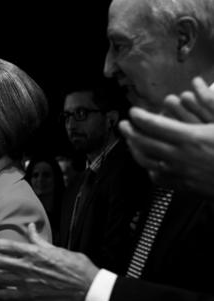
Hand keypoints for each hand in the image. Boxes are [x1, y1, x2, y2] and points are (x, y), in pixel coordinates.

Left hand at [0, 223, 98, 300]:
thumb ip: (38, 239)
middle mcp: (27, 266)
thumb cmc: (74, 266)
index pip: (6, 246)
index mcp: (33, 252)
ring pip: (0, 278)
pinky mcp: (30, 296)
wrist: (86, 287)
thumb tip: (30, 227)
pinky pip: (8, 294)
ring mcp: (27, 282)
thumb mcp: (56, 248)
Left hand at [119, 76, 213, 196]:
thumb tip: (195, 85)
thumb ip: (209, 103)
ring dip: (135, 150)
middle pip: (144, 143)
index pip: (154, 125)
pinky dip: (150, 169)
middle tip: (124, 124)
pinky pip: (159, 178)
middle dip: (130, 132)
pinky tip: (151, 164)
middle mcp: (180, 156)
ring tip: (131, 142)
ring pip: (146, 162)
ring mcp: (179, 173)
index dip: (140, 117)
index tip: (133, 111)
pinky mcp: (183, 187)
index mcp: (190, 138)